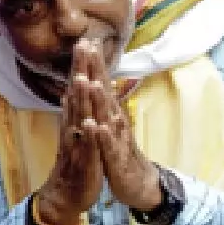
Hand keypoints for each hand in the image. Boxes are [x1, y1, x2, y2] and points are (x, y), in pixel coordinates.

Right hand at [34, 40, 105, 224]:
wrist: (66, 196)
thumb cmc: (75, 163)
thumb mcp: (76, 133)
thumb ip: (73, 112)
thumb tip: (69, 90)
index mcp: (75, 120)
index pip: (79, 87)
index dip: (82, 65)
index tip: (86, 41)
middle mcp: (73, 127)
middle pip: (77, 95)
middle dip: (80, 71)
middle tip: (82, 46)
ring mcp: (77, 145)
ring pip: (79, 119)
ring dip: (81, 99)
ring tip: (84, 78)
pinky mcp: (84, 163)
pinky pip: (86, 148)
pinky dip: (88, 136)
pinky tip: (90, 124)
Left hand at [76, 44, 159, 210]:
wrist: (137, 183)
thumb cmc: (118, 152)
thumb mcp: (108, 125)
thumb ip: (103, 104)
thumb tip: (96, 82)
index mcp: (109, 113)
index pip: (101, 83)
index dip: (93, 64)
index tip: (86, 41)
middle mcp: (115, 121)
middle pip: (105, 93)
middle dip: (97, 71)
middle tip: (89, 49)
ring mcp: (117, 139)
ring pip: (108, 117)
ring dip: (100, 100)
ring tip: (92, 83)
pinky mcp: (116, 159)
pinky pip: (109, 147)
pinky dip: (104, 136)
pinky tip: (99, 126)